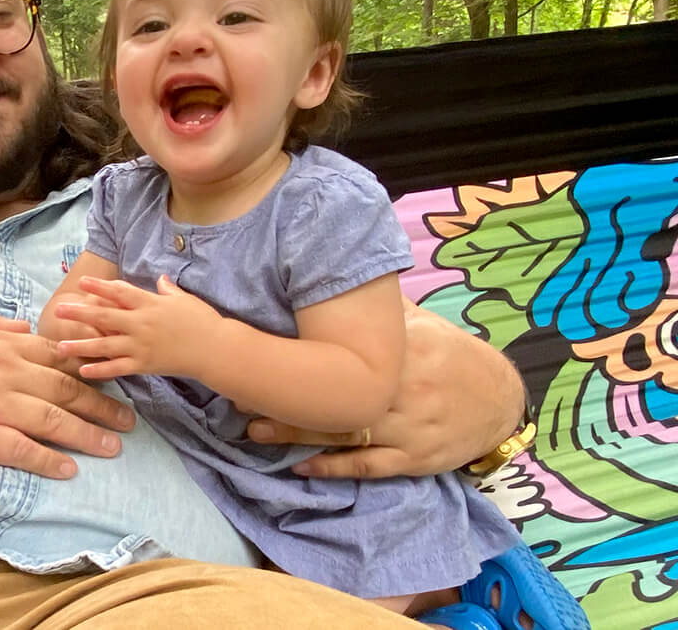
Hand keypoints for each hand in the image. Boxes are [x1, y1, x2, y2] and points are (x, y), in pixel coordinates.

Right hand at [0, 313, 136, 479]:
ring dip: (87, 434)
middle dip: (102, 405)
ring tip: (113, 447)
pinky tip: (68, 470)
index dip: (89, 369)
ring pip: (52, 419)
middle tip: (129, 421)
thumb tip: (24, 326)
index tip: (113, 379)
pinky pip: (20, 450)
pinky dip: (47, 460)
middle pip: (65, 388)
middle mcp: (2, 371)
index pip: (56, 355)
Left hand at [53, 274, 220, 379]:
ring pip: (105, 345)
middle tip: (58, 310)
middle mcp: (141, 323)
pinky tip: (83, 371)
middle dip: (80, 314)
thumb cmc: (203, 321)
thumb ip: (168, 290)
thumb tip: (160, 279)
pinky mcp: (144, 365)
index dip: (99, 287)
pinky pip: (118, 368)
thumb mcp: (184, 299)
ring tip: (60, 345)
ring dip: (81, 345)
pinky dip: (100, 370)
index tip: (81, 283)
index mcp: (149, 304)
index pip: (120, 292)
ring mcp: (141, 345)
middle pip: (104, 317)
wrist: (216, 349)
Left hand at [245, 297, 525, 478]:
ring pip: (343, 433)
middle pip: (332, 395)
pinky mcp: (414, 459)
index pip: (338, 351)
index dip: (294, 355)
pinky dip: (333, 468)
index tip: (252, 355)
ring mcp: (406, 427)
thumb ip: (376, 308)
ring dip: (295, 434)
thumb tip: (331, 268)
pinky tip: (299, 467)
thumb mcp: (417, 323)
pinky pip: (368, 466)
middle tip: (236, 397)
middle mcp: (399, 389)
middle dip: (283, 398)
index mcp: (397, 352)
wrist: (500, 400)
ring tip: (254, 429)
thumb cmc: (449, 355)